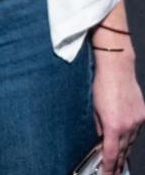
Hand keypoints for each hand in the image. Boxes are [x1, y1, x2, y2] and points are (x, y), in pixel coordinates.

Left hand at [93, 47, 144, 174]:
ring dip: (125, 151)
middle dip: (118, 163)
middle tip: (113, 172)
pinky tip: (127, 140)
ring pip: (131, 141)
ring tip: (120, 162)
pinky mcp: (143, 113)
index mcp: (114, 125)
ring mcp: (138, 120)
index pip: (111, 153)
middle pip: (124, 150)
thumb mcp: (93, 108)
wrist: (117, 68)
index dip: (109, 167)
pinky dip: (130, 136)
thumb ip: (98, 126)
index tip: (106, 174)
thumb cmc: (101, 83)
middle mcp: (129, 125)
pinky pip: (136, 129)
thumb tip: (101, 138)